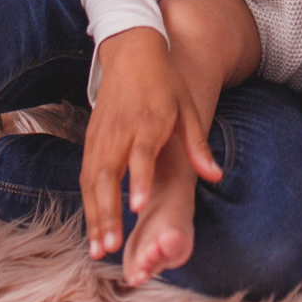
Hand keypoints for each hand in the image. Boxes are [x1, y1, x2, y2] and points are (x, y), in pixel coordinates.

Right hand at [81, 29, 219, 261]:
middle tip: (110, 247)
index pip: (141, 155)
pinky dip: (87, 203)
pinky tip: (92, 227)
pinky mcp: (90, 139)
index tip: (139, 208)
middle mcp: (120, 131)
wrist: (131, 52)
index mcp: (148, 121)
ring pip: (92, 181)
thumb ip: (197, 145)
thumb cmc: (164, 82)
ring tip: (98, 249)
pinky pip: (85, 175)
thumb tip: (216, 175)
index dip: (139, 181)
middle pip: (109, 175)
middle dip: (108, 213)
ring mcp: (101, 136)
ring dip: (93, 216)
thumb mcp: (187, 107)